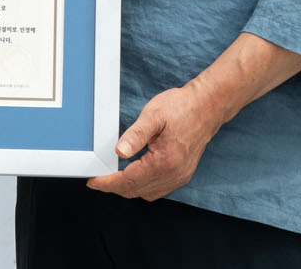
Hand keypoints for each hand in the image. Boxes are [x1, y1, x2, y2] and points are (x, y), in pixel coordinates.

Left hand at [86, 85, 219, 200]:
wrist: (207, 107)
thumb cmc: (181, 108)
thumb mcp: (153, 116)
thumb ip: (135, 135)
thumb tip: (119, 152)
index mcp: (164, 161)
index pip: (129, 181)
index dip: (108, 183)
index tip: (93, 181)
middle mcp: (173, 174)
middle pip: (135, 191)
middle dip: (114, 187)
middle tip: (98, 179)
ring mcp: (179, 177)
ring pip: (146, 193)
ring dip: (128, 188)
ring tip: (113, 177)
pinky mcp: (183, 175)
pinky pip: (158, 190)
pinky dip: (142, 187)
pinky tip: (134, 176)